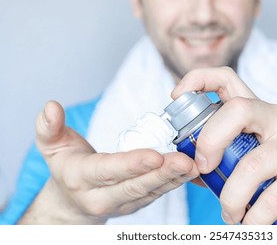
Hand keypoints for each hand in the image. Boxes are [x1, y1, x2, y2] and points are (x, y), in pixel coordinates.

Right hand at [20, 101, 198, 223]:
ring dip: (174, 179)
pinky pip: (157, 193)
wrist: (72, 200)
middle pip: (135, 185)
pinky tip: (190, 171)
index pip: (107, 171)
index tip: (155, 154)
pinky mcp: (136, 203)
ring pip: (150, 191)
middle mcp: (101, 196)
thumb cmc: (65, 166)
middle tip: (186, 160)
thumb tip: (51, 107)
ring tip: (194, 165)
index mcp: (80, 178)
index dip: (132, 163)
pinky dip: (174, 182)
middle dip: (162, 173)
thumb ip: (49, 127)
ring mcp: (121, 202)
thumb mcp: (50, 146)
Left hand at [172, 67, 276, 224]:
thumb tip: (193, 170)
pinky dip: (255, 217)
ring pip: (251, 165)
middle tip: (202, 169)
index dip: (197, 80)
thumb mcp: (265, 147)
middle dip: (208, 141)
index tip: (176, 97)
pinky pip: (273, 198)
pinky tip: (252, 223)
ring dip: (231, 197)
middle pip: (236, 111)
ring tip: (230, 214)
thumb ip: (233, 153)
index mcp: (262, 111)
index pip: (227, 79)